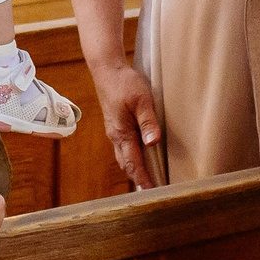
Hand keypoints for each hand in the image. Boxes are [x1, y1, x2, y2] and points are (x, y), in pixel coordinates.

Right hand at [88, 54, 161, 190]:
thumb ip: (148, 121)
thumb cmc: (124, 83)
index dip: (144, 178)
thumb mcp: (141, 100)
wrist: (106, 69)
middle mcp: (115, 135)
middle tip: (153, 190)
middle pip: (126, 164)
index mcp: (121, 132)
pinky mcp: (115, 125)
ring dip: (134, 169)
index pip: (133, 162)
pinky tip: (139, 157)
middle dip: (138, 178)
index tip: (153, 191)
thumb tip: (152, 143)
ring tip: (147, 179)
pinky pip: (123, 148)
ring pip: (123, 157)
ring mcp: (114, 131)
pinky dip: (131, 158)